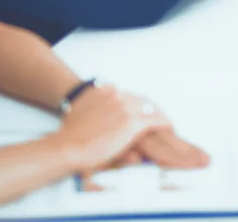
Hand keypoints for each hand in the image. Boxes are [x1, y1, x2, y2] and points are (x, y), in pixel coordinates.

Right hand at [51, 86, 208, 179]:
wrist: (68, 146)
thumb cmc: (71, 135)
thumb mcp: (80, 112)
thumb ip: (94, 107)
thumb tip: (103, 105)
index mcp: (105, 91)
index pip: (128, 95)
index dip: (136, 104)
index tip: (140, 111)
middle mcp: (117, 95)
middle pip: (141, 99)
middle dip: (149, 108)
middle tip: (156, 117)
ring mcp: (125, 107)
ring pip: (150, 108)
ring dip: (158, 114)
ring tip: (165, 123)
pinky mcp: (132, 122)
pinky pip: (155, 120)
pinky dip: (163, 123)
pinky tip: (169, 127)